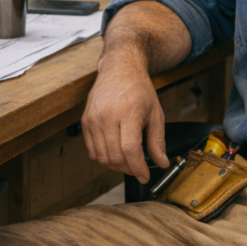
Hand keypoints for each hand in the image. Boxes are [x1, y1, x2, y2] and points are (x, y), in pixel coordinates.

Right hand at [82, 60, 168, 181]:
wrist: (119, 69)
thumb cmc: (139, 90)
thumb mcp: (156, 113)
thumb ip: (158, 140)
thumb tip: (161, 163)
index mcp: (128, 112)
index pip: (130, 149)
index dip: (137, 167)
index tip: (144, 176)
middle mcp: (107, 115)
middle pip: (115, 156)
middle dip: (128, 169)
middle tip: (138, 169)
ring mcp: (93, 119)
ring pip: (101, 157)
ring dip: (115, 166)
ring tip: (128, 162)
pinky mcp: (85, 121)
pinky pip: (91, 150)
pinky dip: (103, 158)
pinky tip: (115, 154)